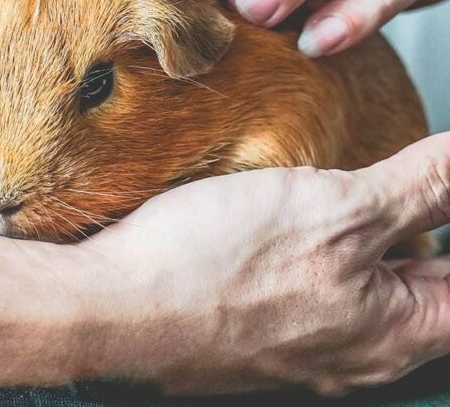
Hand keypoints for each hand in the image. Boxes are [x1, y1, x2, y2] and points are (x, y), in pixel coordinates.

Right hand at [69, 133, 449, 395]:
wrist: (108, 307)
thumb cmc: (212, 270)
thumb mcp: (337, 209)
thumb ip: (425, 184)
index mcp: (400, 332)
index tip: (441, 183)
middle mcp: (356, 349)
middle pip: (421, 283)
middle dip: (419, 224)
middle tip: (401, 175)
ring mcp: (300, 344)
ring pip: (358, 281)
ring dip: (358, 234)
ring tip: (338, 185)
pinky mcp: (252, 328)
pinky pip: (303, 286)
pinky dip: (307, 246)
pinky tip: (277, 211)